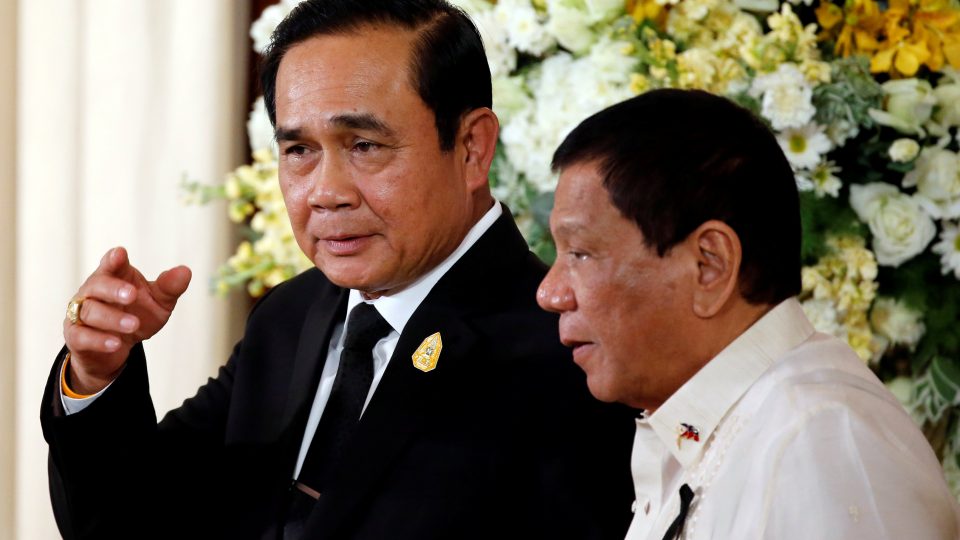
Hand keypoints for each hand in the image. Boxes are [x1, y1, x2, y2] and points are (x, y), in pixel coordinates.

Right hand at [63, 247, 191, 393]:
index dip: (113, 259)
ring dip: (113, 318)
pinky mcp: (76, 336)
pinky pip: (81, 336)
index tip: (120, 254)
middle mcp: (93, 291)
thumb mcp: (159, 302)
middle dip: (113, 289)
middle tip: (132, 295)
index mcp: (114, 276)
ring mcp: (80, 313)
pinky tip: (115, 343)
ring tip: (134, 324)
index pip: (111, 263)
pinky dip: (98, 340)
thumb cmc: (137, 314)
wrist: (116, 349)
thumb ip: (169, 288)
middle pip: (97, 284)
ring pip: (90, 311)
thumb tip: (186, 271)